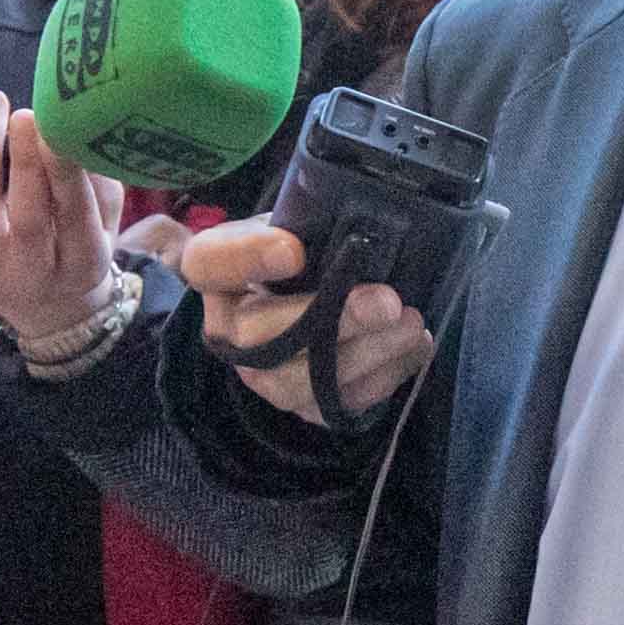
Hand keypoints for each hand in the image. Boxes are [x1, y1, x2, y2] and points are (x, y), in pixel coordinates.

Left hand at [0, 93, 130, 342]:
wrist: (40, 301)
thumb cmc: (78, 246)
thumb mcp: (105, 221)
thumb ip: (97, 181)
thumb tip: (74, 127)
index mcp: (81, 263)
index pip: (73, 213)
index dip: (62, 169)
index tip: (55, 125)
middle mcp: (31, 271)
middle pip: (24, 212)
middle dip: (21, 156)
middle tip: (21, 111)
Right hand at [176, 217, 432, 422]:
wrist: (308, 294)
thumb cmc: (298, 248)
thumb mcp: (290, 219)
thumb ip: (300, 220)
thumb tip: (326, 228)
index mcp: (214, 271)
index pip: (209, 263)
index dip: (248, 260)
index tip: (295, 251)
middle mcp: (228, 332)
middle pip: (259, 337)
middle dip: (329, 321)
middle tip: (385, 301)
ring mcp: (263, 375)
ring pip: (300, 381)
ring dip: (364, 354)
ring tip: (411, 324)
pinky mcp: (303, 404)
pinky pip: (338, 402)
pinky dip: (384, 376)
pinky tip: (414, 347)